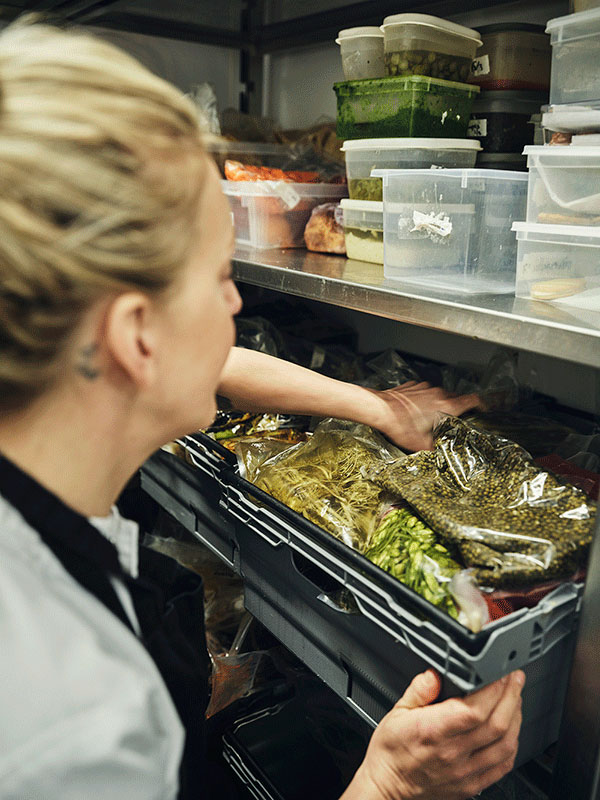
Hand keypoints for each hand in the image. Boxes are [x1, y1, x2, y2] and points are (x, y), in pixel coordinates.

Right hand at [342, 669, 523, 799]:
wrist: (388, 788)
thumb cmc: (391, 751)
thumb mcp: (396, 712)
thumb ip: (418, 690)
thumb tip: (434, 674)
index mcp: (433, 731)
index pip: (474, 710)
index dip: (493, 689)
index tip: (499, 673)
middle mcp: (452, 753)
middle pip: (496, 724)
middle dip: (511, 696)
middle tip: (514, 679)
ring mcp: (465, 772)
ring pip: (505, 745)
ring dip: (516, 718)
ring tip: (515, 700)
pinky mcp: (472, 785)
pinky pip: (503, 765)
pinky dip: (512, 744)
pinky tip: (511, 730)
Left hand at [370, 381, 479, 451]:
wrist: (379, 408)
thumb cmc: (399, 425)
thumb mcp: (420, 444)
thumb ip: (435, 448)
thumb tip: (442, 453)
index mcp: (446, 406)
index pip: (473, 400)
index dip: (482, 404)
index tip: (484, 409)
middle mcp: (439, 394)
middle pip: (457, 398)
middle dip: (457, 409)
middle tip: (452, 421)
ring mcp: (426, 387)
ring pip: (440, 394)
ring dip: (439, 404)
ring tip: (430, 417)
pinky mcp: (414, 385)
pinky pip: (426, 391)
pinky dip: (425, 399)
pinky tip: (416, 410)